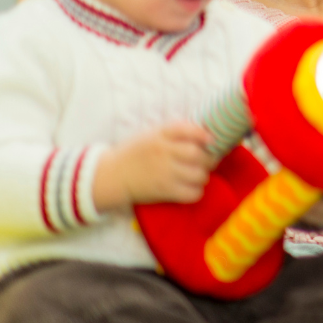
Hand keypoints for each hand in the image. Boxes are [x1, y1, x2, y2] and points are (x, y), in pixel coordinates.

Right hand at [92, 121, 213, 211]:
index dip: (204, 135)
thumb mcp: (152, 134)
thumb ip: (175, 131)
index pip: (187, 129)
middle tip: (208, 161)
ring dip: (204, 175)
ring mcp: (164, 172)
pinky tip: (191, 188)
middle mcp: (163, 152)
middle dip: (210, 158)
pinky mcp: (164, 191)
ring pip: (199, 174)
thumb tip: (206, 133)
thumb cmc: (136, 153)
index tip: (210, 140)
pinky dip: (197, 191)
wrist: (111, 176)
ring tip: (198, 175)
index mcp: (160, 135)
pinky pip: (192, 193)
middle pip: (198, 154)